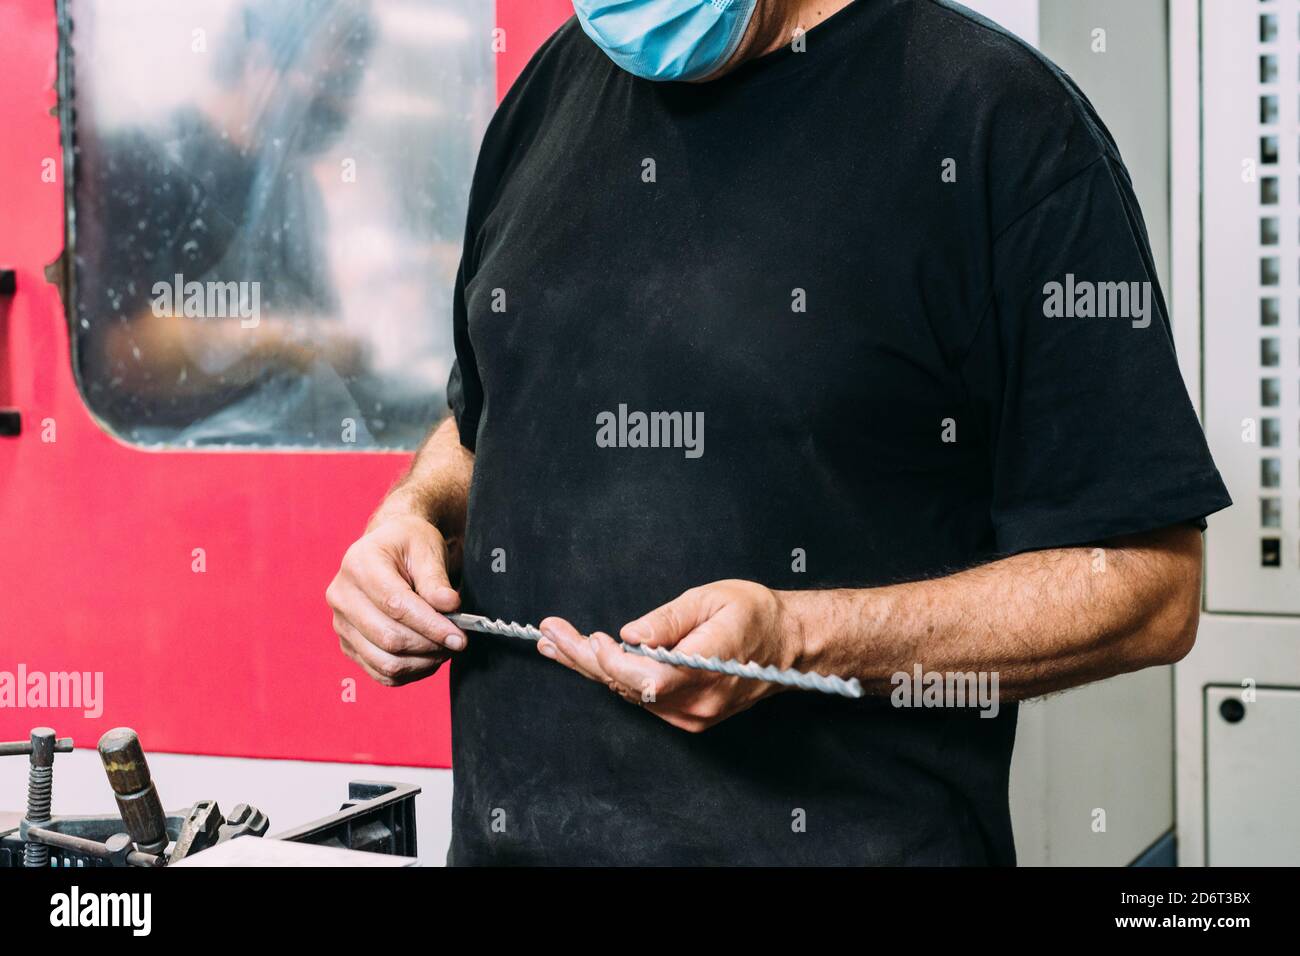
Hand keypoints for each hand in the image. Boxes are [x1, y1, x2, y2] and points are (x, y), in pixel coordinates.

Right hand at [327, 513, 466, 685]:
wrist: (389, 550)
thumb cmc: (409, 545)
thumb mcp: (427, 549)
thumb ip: (436, 580)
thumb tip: (449, 607)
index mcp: (359, 564)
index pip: (396, 605)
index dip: (431, 625)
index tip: (460, 636)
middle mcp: (342, 596)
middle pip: (388, 638)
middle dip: (430, 645)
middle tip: (458, 641)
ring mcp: (341, 624)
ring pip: (385, 662)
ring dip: (422, 662)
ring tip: (445, 648)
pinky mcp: (348, 645)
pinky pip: (381, 673)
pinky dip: (410, 672)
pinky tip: (428, 656)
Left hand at [536, 580, 805, 731]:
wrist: (787, 645)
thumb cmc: (754, 615)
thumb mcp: (712, 599)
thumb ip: (669, 620)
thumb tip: (629, 635)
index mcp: (710, 665)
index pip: (651, 676)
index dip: (615, 661)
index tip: (590, 637)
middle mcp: (699, 699)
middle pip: (630, 685)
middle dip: (584, 657)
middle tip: (549, 633)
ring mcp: (693, 713)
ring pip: (629, 692)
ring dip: (591, 666)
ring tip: (554, 640)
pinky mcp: (687, 716)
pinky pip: (640, 697)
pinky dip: (612, 676)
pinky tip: (585, 658)